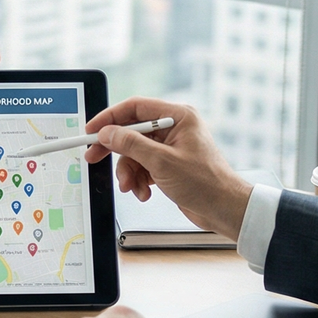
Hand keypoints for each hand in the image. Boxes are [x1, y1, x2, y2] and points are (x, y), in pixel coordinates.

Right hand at [85, 98, 252, 243]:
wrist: (224, 210)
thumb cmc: (206, 183)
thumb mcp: (162, 162)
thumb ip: (131, 144)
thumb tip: (108, 133)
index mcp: (178, 117)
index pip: (135, 108)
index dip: (110, 118)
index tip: (92, 130)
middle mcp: (174, 128)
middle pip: (131, 131)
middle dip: (114, 149)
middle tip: (94, 158)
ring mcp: (170, 147)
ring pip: (134, 153)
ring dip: (129, 172)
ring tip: (132, 187)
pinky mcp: (168, 165)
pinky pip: (142, 167)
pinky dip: (139, 180)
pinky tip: (144, 192)